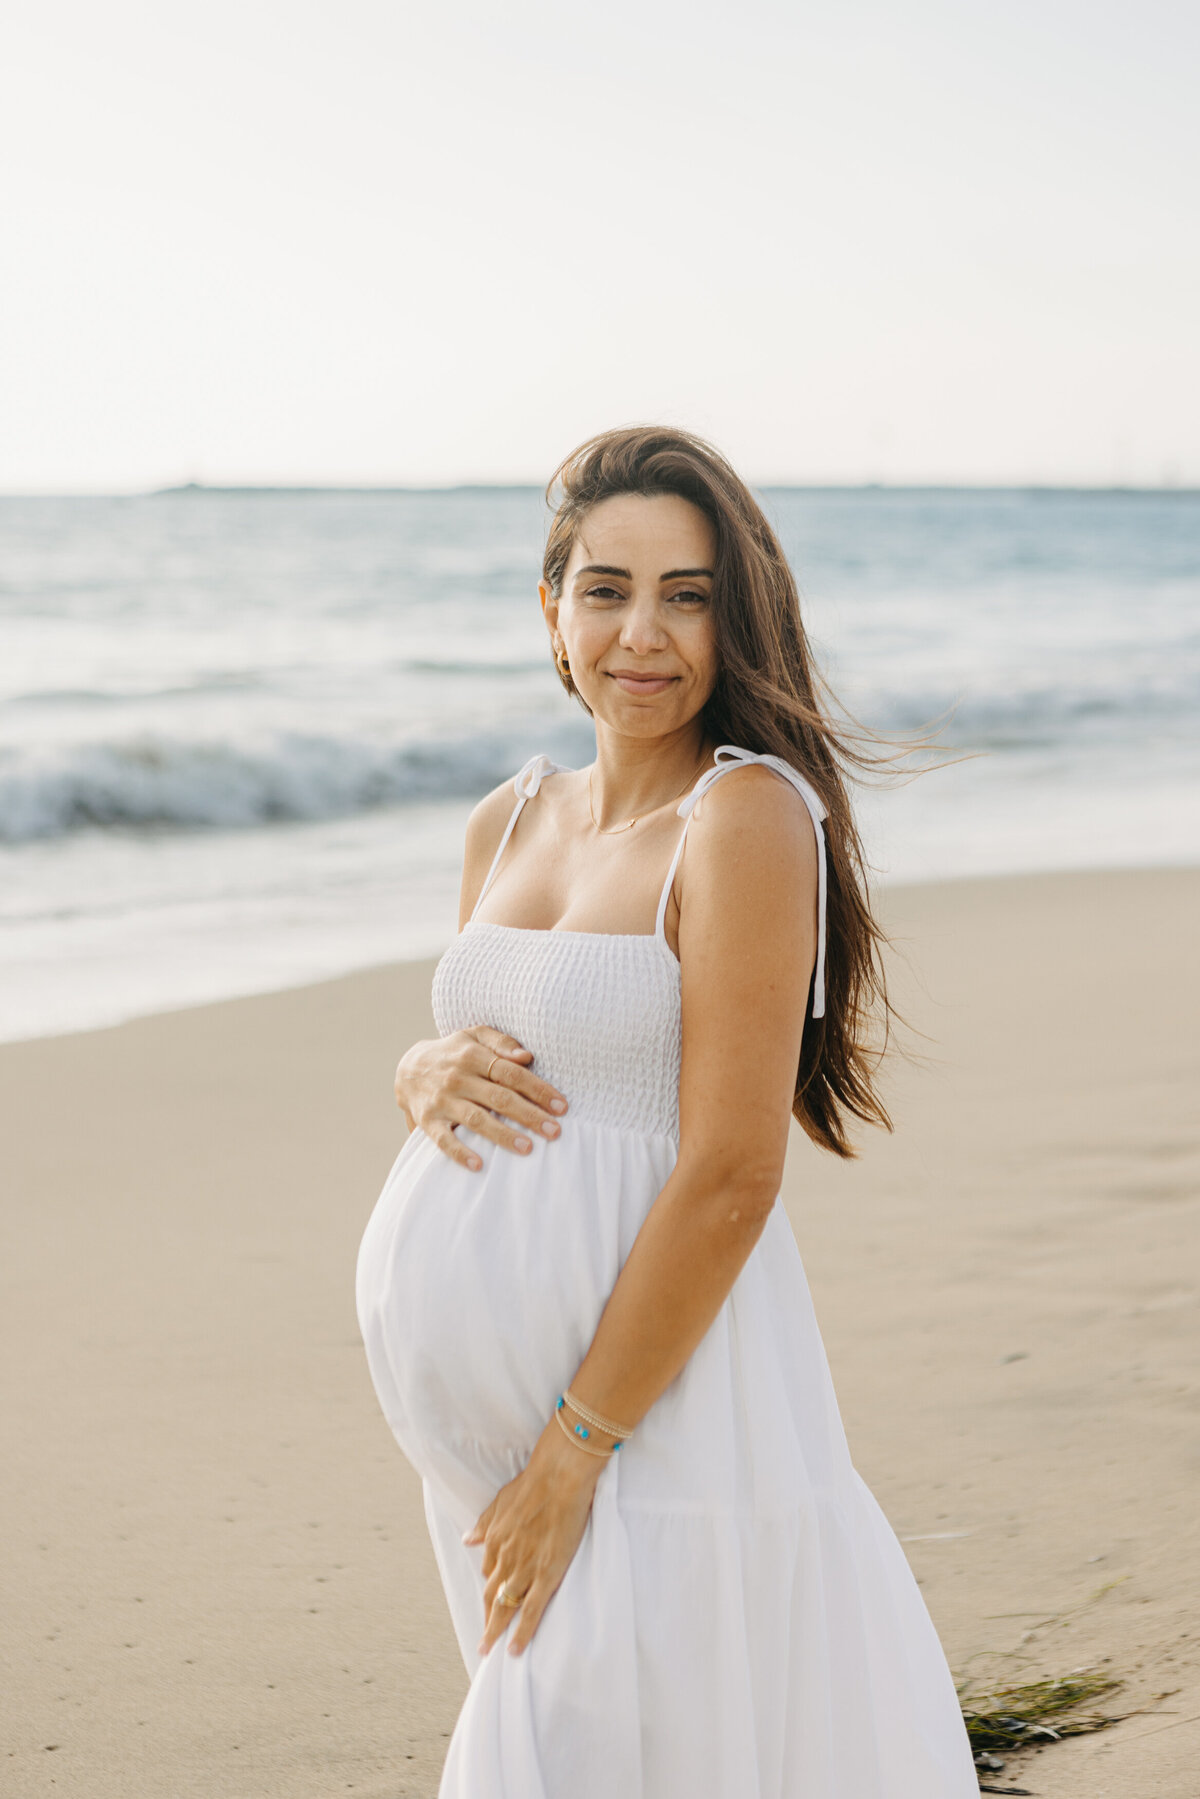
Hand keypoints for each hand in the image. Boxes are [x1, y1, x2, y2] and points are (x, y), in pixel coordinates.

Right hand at [394, 1026, 567, 1170]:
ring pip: (476, 1119)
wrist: (408, 1069)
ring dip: (503, 1135)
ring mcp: (442, 1101)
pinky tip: (479, 1165)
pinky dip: (460, 1153)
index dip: (538, 1089)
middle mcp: (458, 1078)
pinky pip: (444, 1140)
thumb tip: (526, 1056)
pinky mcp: (428, 1121)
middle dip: (529, 1115)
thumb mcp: (474, 1036)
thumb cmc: (454, 1053)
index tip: (561, 1106)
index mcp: (473, 1056)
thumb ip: (501, 1042)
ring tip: (528, 1148)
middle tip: (555, 1131)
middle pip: (499, 1097)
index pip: (511, 1073)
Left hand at [464, 1419, 604, 1656]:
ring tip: (491, 1650)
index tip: (492, 1601)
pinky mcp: (546, 1574)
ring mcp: (525, 1568)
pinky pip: (532, 1610)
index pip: (490, 1572)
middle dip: (487, 1618)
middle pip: (492, 1595)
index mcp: (495, 1540)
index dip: (490, 1588)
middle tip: (484, 1641)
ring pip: (506, 1607)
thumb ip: (485, 1523)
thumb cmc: (533, 1483)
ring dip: (496, 1630)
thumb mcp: (501, 1501)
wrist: (558, 1477)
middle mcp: (506, 1558)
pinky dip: (522, 1632)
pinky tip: (515, 1649)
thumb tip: (468, 1539)